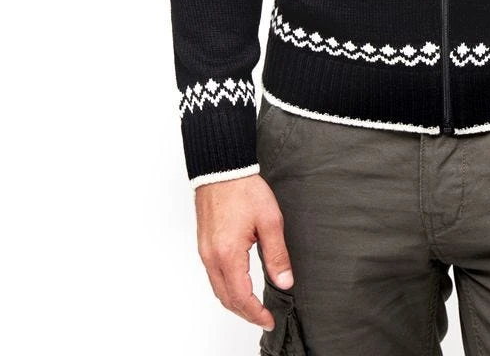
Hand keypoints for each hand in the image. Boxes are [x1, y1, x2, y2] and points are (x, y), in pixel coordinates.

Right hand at [195, 173, 293, 331]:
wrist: (222, 169)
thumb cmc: (244, 189)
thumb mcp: (270, 221)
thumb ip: (277, 255)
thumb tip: (285, 281)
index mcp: (228, 254)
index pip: (241, 297)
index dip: (255, 313)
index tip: (269, 320)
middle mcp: (212, 257)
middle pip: (226, 298)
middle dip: (245, 313)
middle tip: (263, 318)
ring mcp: (205, 252)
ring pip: (217, 289)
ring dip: (235, 302)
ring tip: (253, 307)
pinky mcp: (204, 244)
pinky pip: (213, 276)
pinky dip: (226, 287)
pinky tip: (239, 285)